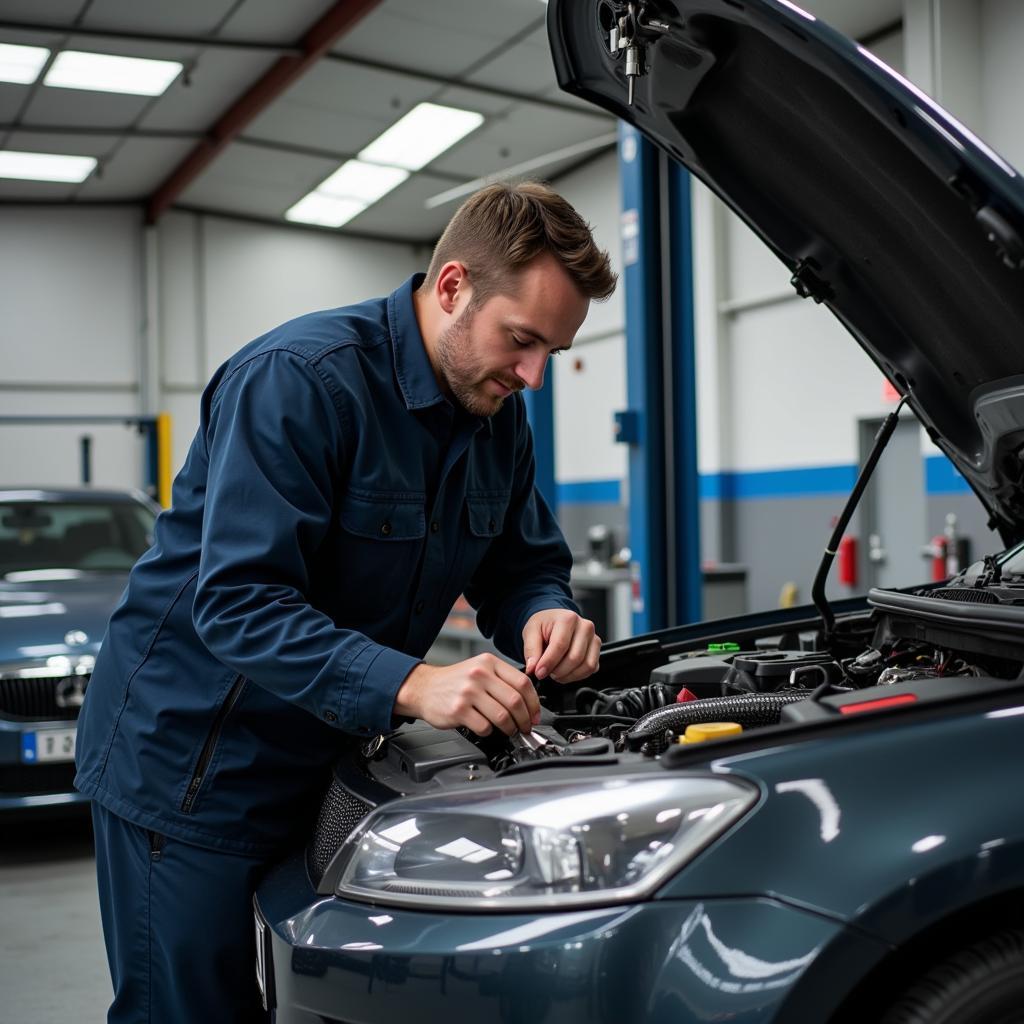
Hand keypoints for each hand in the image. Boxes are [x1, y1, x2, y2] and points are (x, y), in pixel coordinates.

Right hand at [393, 654, 540, 736]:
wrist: (424, 688)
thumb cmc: (454, 681)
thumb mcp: (478, 669)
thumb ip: (501, 679)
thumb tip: (528, 700)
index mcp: (488, 663)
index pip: (522, 682)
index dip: (534, 702)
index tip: (535, 713)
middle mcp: (479, 675)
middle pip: (515, 701)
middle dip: (525, 719)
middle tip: (525, 726)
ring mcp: (468, 692)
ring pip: (502, 716)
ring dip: (510, 728)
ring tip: (509, 731)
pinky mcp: (459, 710)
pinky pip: (485, 727)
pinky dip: (490, 732)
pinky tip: (487, 729)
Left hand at [523, 608, 600, 683]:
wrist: (554, 622)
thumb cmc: (544, 625)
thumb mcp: (531, 631)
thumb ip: (531, 650)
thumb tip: (532, 668)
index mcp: (568, 618)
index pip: (560, 645)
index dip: (549, 662)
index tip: (538, 672)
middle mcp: (585, 627)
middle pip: (575, 657)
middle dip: (558, 671)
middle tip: (545, 673)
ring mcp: (594, 638)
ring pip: (586, 665)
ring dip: (568, 675)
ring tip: (554, 672)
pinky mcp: (597, 650)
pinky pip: (591, 669)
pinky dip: (577, 675)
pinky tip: (565, 672)